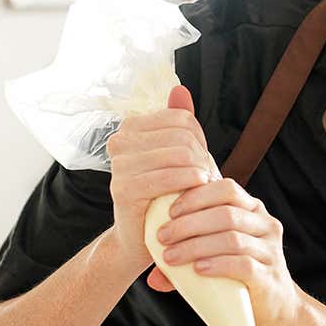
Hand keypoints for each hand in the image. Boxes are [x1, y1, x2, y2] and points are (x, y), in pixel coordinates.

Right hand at [106, 85, 220, 271]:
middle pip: (182, 136)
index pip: (181, 119)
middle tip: (206, 179)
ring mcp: (118, 165)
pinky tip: (195, 193)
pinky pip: (168, 177)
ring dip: (199, 173)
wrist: (144, 237)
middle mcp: (119, 141)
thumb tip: (179, 89)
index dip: (200, 140)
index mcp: (130, 127)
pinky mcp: (123, 189)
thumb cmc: (165, 193)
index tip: (201, 161)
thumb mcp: (175, 155)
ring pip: (179, 154)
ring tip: (202, 188)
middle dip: (202, 158)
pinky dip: (189, 184)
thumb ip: (177, 122)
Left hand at [147, 177, 302, 325]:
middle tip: (163, 237)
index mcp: (252, 210)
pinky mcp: (269, 276)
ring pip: (232, 237)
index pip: (226, 189)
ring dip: (196, 245)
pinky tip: (198, 269)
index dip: (197, 196)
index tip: (169, 212)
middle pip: (226, 212)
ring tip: (171, 256)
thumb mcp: (215, 259)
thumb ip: (187, 260)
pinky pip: (243, 264)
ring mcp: (270, 250)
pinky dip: (217, 264)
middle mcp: (265, 225)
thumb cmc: (240, 279)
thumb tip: (152, 277)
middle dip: (189, 223)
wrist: (275, 310)